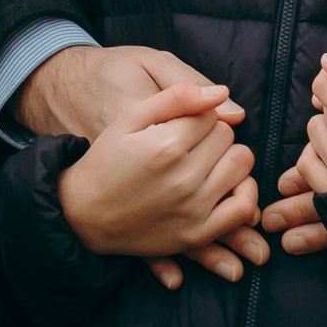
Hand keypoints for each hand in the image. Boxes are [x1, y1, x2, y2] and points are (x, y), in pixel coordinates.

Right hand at [16, 45, 260, 291]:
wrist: (83, 213)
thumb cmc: (105, 160)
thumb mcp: (129, 117)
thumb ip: (177, 96)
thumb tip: (223, 92)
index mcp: (166, 144)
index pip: (211, 115)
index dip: (198, 116)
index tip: (180, 126)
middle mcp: (183, 178)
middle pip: (227, 138)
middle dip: (212, 135)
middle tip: (189, 145)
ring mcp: (192, 209)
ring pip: (241, 166)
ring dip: (229, 159)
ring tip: (206, 162)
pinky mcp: (196, 234)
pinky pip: (243, 208)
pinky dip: (244, 193)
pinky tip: (226, 185)